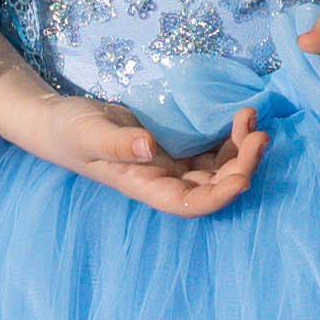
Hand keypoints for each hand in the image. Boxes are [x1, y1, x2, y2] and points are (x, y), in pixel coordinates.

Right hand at [0, 73, 266, 217]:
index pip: (189, 204)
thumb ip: (117, 143)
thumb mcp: (89, 133)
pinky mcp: (176, 146)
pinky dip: (230, 136)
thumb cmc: (69, 131)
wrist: (59, 121)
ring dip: (241, 149)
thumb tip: (149, 148)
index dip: (219, 198)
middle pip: (213, 186)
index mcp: (145, 187)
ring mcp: (173, 165)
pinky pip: (212, 148)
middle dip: (242, 166)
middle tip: (260, 134)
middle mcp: (164, 181)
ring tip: (252, 118)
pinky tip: (239, 115)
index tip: (244, 178)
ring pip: (218, 167)